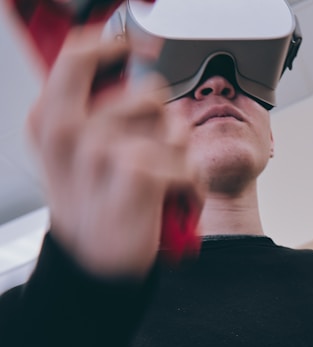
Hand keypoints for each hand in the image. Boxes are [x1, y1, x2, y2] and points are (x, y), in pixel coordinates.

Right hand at [28, 25, 203, 277]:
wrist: (100, 266)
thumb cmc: (99, 209)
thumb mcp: (80, 158)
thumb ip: (96, 112)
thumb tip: (132, 73)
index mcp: (51, 118)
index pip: (79, 55)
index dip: (115, 46)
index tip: (138, 45)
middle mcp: (70, 128)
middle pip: (149, 94)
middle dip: (162, 127)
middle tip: (147, 160)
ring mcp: (102, 150)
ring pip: (176, 131)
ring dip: (179, 162)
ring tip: (157, 188)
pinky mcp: (138, 172)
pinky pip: (189, 164)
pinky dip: (191, 187)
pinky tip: (171, 204)